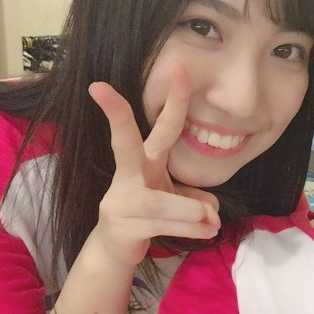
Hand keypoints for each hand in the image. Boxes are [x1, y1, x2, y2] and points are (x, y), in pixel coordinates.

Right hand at [88, 63, 220, 267]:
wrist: (116, 248)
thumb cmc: (147, 215)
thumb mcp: (174, 201)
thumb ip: (195, 200)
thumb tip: (211, 208)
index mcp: (144, 161)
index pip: (161, 126)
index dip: (172, 98)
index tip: (179, 66)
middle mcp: (128, 175)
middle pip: (123, 142)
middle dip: (116, 115)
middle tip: (100, 86)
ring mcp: (120, 201)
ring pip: (157, 203)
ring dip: (187, 212)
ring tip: (212, 222)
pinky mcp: (122, 227)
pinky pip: (161, 227)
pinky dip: (189, 229)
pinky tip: (207, 231)